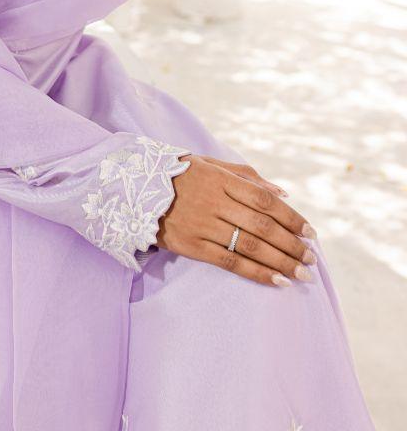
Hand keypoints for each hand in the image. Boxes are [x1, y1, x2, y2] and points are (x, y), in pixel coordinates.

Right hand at [156, 154, 318, 286]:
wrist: (134, 187)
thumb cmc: (179, 174)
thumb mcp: (210, 164)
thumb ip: (247, 176)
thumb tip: (283, 192)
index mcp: (221, 179)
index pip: (266, 200)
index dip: (292, 218)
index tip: (310, 233)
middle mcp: (215, 201)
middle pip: (263, 226)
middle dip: (292, 244)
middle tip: (311, 259)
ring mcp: (203, 225)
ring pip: (250, 246)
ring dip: (281, 262)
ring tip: (301, 274)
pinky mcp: (191, 246)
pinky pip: (230, 262)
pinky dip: (257, 273)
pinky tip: (277, 281)